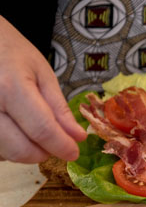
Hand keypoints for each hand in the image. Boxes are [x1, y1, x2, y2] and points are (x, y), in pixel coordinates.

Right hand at [0, 16, 86, 163]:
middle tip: (56, 142)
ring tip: (34, 130)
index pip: (42, 130)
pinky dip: (10, 147)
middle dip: (45, 152)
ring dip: (27, 151)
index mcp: (10, 88)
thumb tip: (78, 137)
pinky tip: (16, 130)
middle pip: (20, 149)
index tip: (74, 152)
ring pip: (6, 154)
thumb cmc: (12, 53)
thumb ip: (59, 109)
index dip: (61, 146)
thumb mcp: (42, 74)